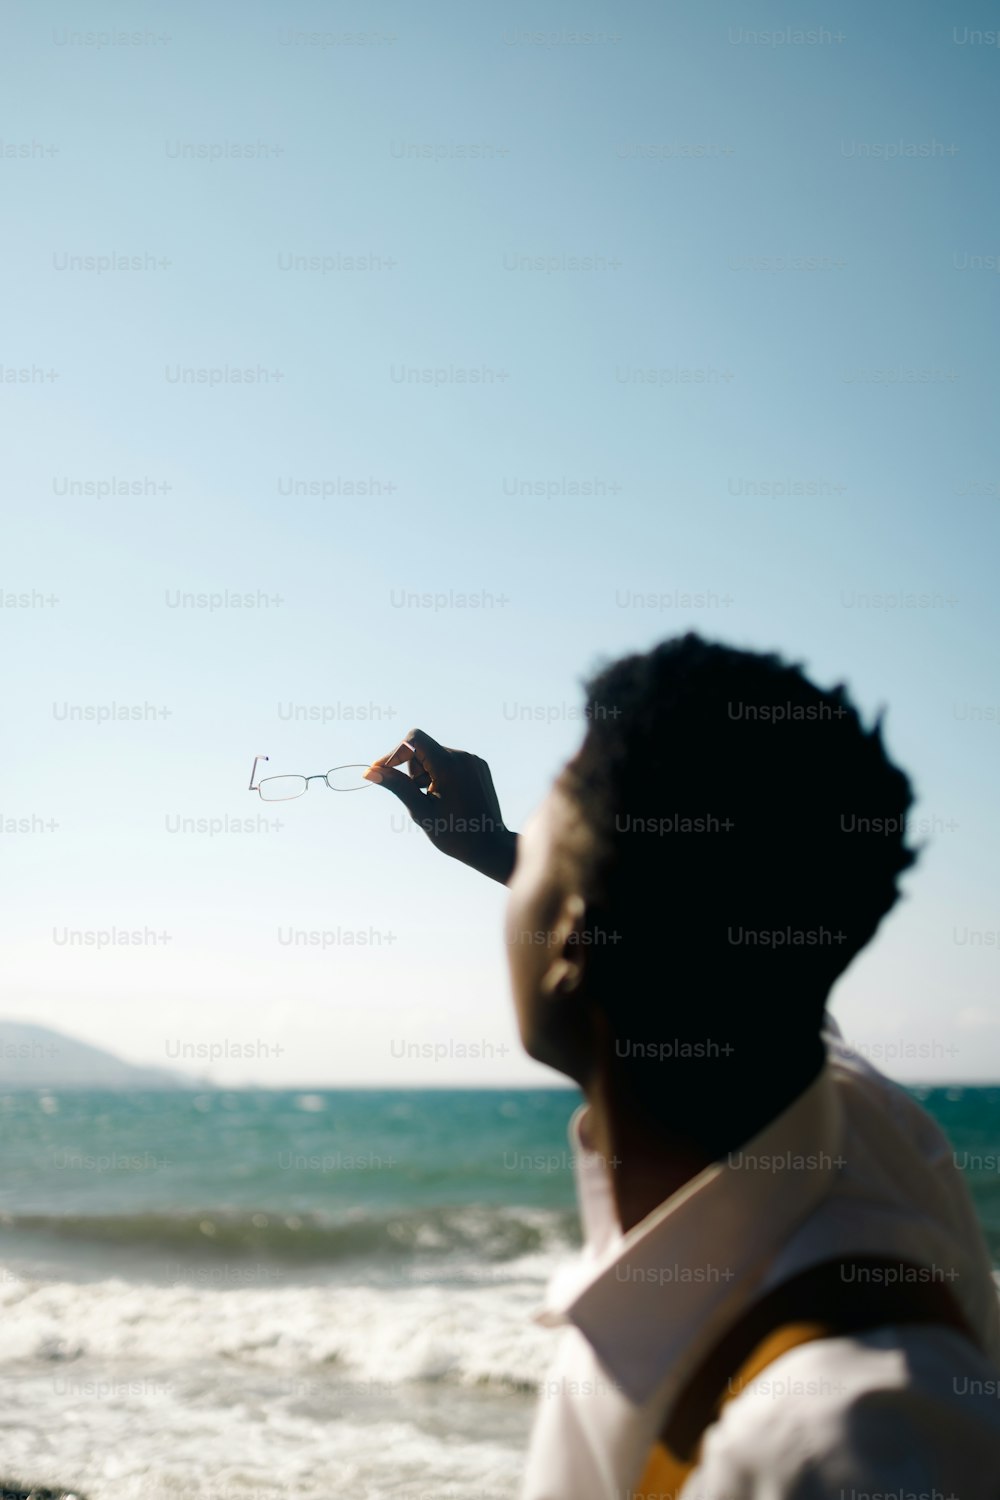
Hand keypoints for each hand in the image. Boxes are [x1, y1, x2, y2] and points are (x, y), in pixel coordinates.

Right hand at [364, 728, 517, 884]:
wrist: (490, 846)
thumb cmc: (455, 834)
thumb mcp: (420, 810)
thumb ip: (397, 786)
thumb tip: (370, 772)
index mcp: (449, 766)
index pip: (414, 739)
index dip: (395, 753)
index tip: (382, 771)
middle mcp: (463, 757)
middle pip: (423, 748)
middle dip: (412, 769)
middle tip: (417, 795)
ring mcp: (473, 760)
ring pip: (436, 755)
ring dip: (425, 774)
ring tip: (434, 799)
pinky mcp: (479, 766)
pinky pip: (450, 762)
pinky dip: (440, 775)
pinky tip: (446, 797)